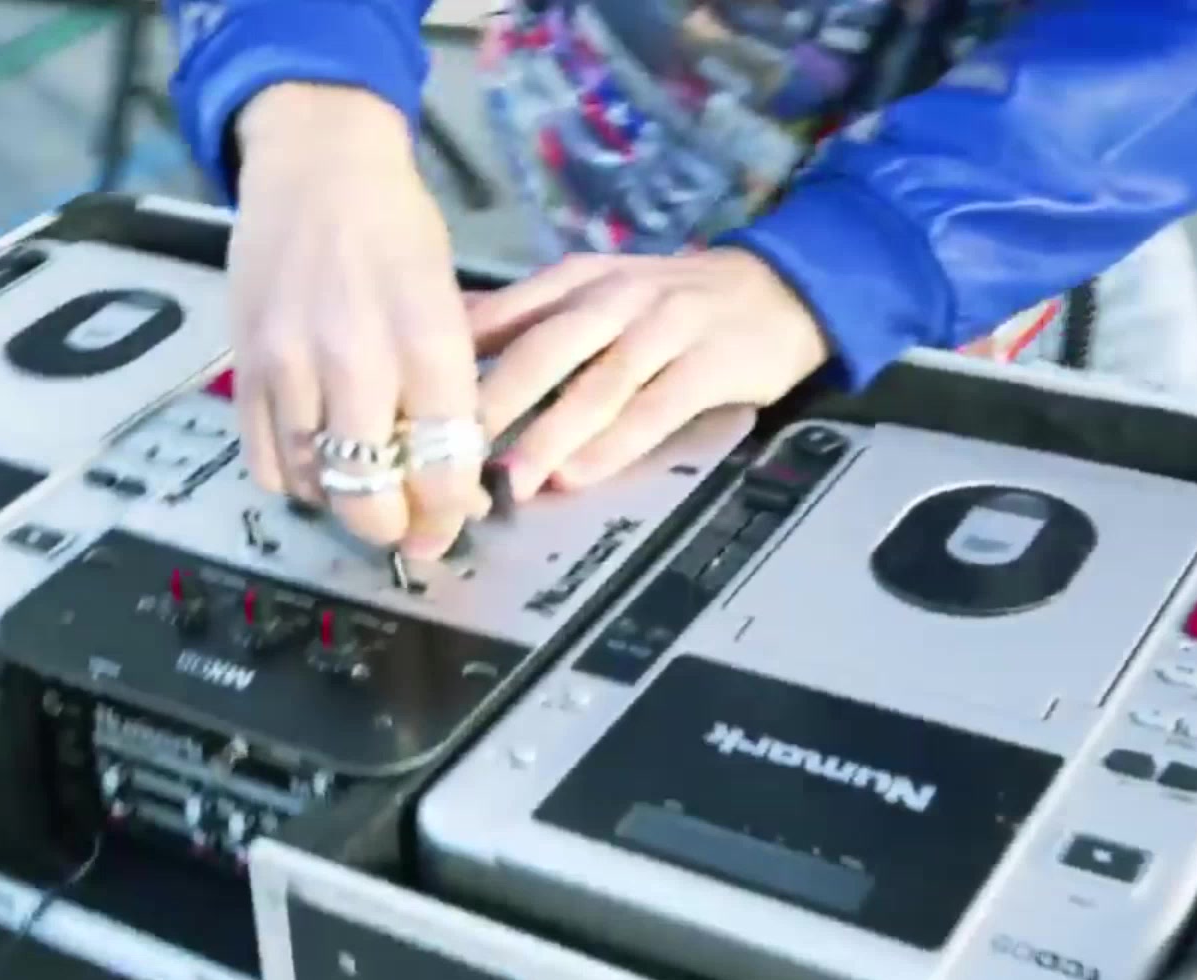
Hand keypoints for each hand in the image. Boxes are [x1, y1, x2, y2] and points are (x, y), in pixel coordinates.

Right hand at [229, 83, 487, 558]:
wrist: (315, 166)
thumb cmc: (396, 230)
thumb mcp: (448, 303)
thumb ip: (449, 392)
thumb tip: (456, 480)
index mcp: (426, 339)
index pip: (442, 466)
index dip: (451, 512)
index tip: (453, 522)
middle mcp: (355, 360)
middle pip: (369, 494)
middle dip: (394, 526)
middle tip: (406, 525)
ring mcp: (289, 366)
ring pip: (313, 485)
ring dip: (342, 501)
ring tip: (361, 485)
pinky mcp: (244, 367)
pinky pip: (265, 462)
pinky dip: (294, 479)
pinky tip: (316, 460)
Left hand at [470, 249, 829, 498]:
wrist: (781, 288)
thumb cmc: (671, 304)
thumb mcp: (595, 291)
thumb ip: (524, 317)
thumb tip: (442, 341)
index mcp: (577, 281)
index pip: (505, 317)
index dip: (456, 364)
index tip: (415, 411)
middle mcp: (616, 298)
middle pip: (543, 350)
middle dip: (494, 404)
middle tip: (449, 455)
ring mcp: (666, 328)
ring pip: (597, 383)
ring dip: (550, 434)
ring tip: (510, 480)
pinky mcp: (710, 363)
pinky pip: (655, 408)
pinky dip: (615, 444)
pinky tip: (579, 475)